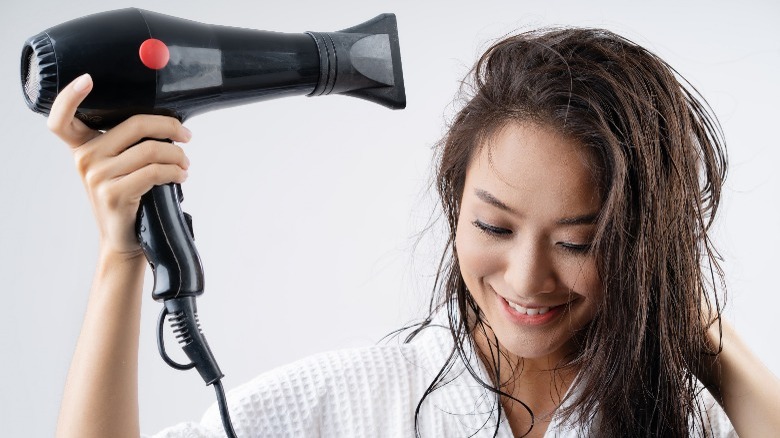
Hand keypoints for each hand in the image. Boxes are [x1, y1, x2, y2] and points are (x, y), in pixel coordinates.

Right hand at [47, 73, 191, 256]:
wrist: (124, 239)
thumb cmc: (128, 197)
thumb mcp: (118, 167)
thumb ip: (127, 143)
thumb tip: (166, 122)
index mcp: (82, 147)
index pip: (62, 119)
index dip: (70, 96)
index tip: (88, 79)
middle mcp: (85, 159)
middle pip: (134, 125)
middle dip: (169, 126)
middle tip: (186, 136)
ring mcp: (98, 177)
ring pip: (151, 150)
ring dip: (178, 155)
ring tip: (185, 163)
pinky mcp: (115, 194)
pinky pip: (155, 172)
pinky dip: (175, 171)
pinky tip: (181, 175)